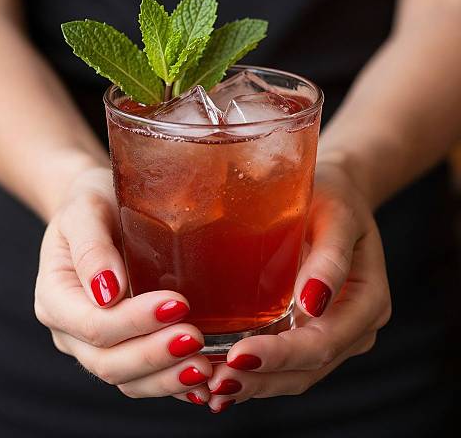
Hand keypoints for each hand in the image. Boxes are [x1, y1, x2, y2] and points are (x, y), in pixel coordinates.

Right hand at [34, 166, 211, 398]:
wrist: (99, 210)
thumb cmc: (92, 203)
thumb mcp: (85, 210)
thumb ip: (91, 247)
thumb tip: (107, 291)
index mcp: (56, 297)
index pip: (93, 324)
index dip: (135, 321)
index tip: (178, 304)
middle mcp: (71, 329)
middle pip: (108, 361)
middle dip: (154, 355)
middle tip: (197, 340)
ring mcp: (96, 343)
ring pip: (126, 378)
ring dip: (165, 378)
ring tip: (205, 367)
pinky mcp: (122, 345)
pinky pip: (143, 377)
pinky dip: (171, 383)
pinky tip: (203, 380)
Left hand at [201, 162, 390, 411]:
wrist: (336, 195)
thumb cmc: (334, 197)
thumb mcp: (336, 215)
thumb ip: (331, 257)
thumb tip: (312, 302)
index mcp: (367, 300)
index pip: (323, 341)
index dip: (283, 355)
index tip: (241, 355)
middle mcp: (353, 325)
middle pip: (308, 367)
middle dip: (262, 378)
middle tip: (216, 381)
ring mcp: (333, 331)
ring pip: (297, 374)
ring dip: (257, 384)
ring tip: (214, 387)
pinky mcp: (311, 327)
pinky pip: (288, 361)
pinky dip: (259, 373)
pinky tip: (226, 377)